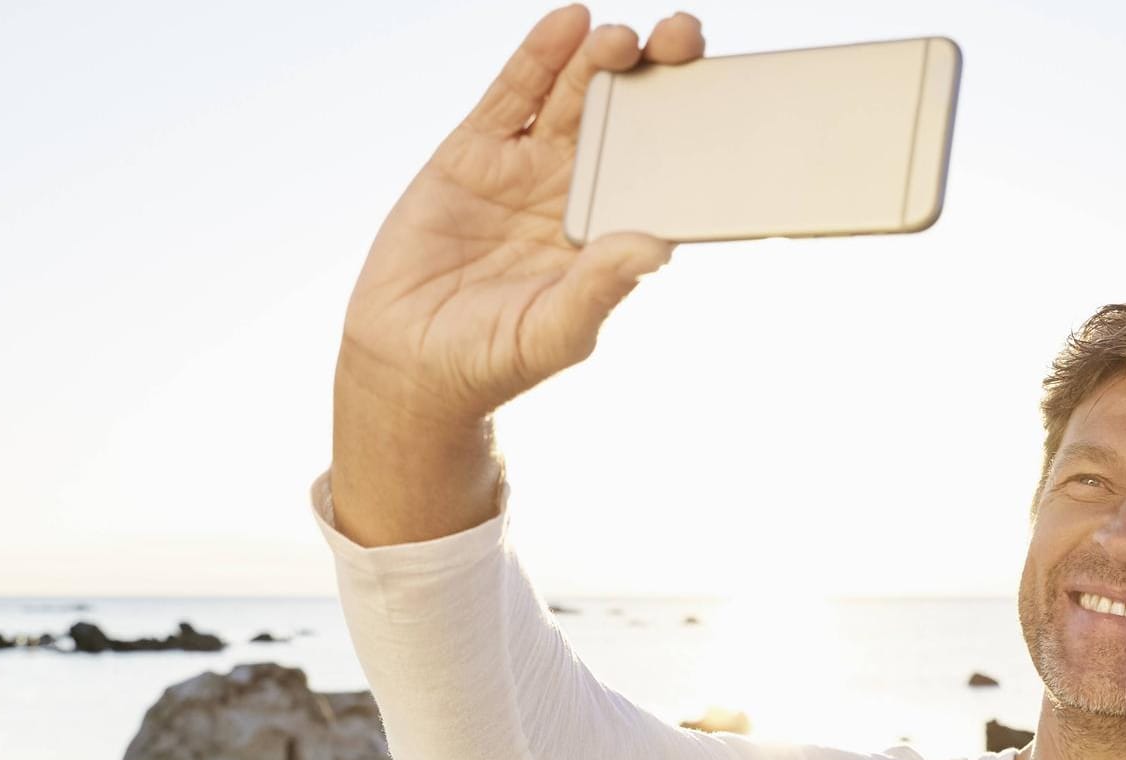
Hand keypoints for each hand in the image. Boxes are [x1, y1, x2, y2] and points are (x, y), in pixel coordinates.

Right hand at [338, 4, 704, 421]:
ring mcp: (525, 167)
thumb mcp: (555, 332)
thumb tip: (655, 250)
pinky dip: (537, 58)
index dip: (688, 128)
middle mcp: (574, 190)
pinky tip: (566, 24)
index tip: (716, 95)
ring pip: (570, 96)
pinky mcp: (473, 153)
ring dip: (598, 59)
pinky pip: (510, 96)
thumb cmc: (494, 359)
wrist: (409, 360)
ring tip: (620, 36)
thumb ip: (600, 289)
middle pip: (625, 116)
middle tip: (683, 37)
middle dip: (655, 73)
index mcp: (608, 230)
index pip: (660, 167)